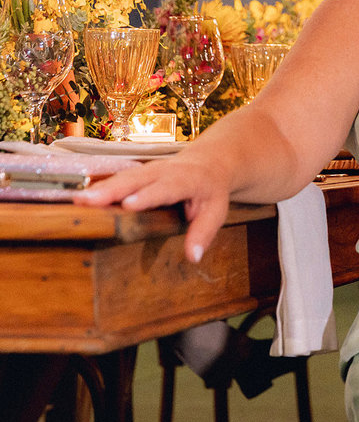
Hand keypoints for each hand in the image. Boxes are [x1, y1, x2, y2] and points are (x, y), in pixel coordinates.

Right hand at [73, 157, 230, 263]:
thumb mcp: (216, 211)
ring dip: (100, 188)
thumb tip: (193, 257)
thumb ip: (203, 232)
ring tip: (78, 201)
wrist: (208, 164)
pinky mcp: (137, 173)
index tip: (128, 204)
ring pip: (122, 177)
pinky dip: (99, 187)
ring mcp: (148, 170)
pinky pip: (117, 179)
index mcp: (186, 179)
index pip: (166, 188)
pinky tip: (80, 198)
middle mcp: (164, 171)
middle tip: (89, 201)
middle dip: (112, 190)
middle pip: (136, 179)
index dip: (147, 195)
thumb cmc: (210, 191)